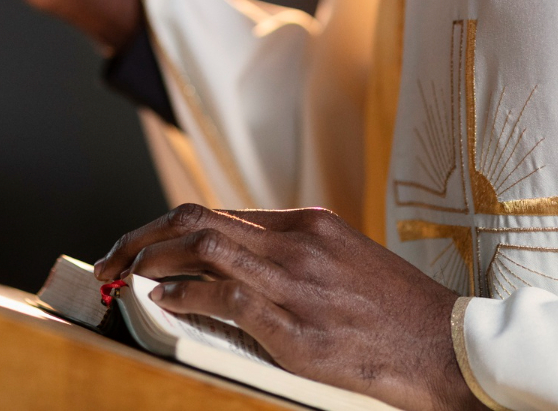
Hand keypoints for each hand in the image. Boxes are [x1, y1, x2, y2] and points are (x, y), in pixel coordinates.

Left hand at [94, 204, 485, 410]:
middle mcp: (297, 244)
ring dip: (152, 260)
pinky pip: (225, 299)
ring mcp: (296, 285)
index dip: (170, 227)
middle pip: (199, 221)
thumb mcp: (345, 259)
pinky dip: (185, 296)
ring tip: (124, 273)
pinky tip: (164, 301)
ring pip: (204, 249)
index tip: (142, 243)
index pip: (219, 212)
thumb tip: (235, 258)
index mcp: (308, 223)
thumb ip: (293, 253)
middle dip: (144, 235)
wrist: (445, 345)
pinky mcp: (296, 330)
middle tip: (112, 254)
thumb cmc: (395, 309)